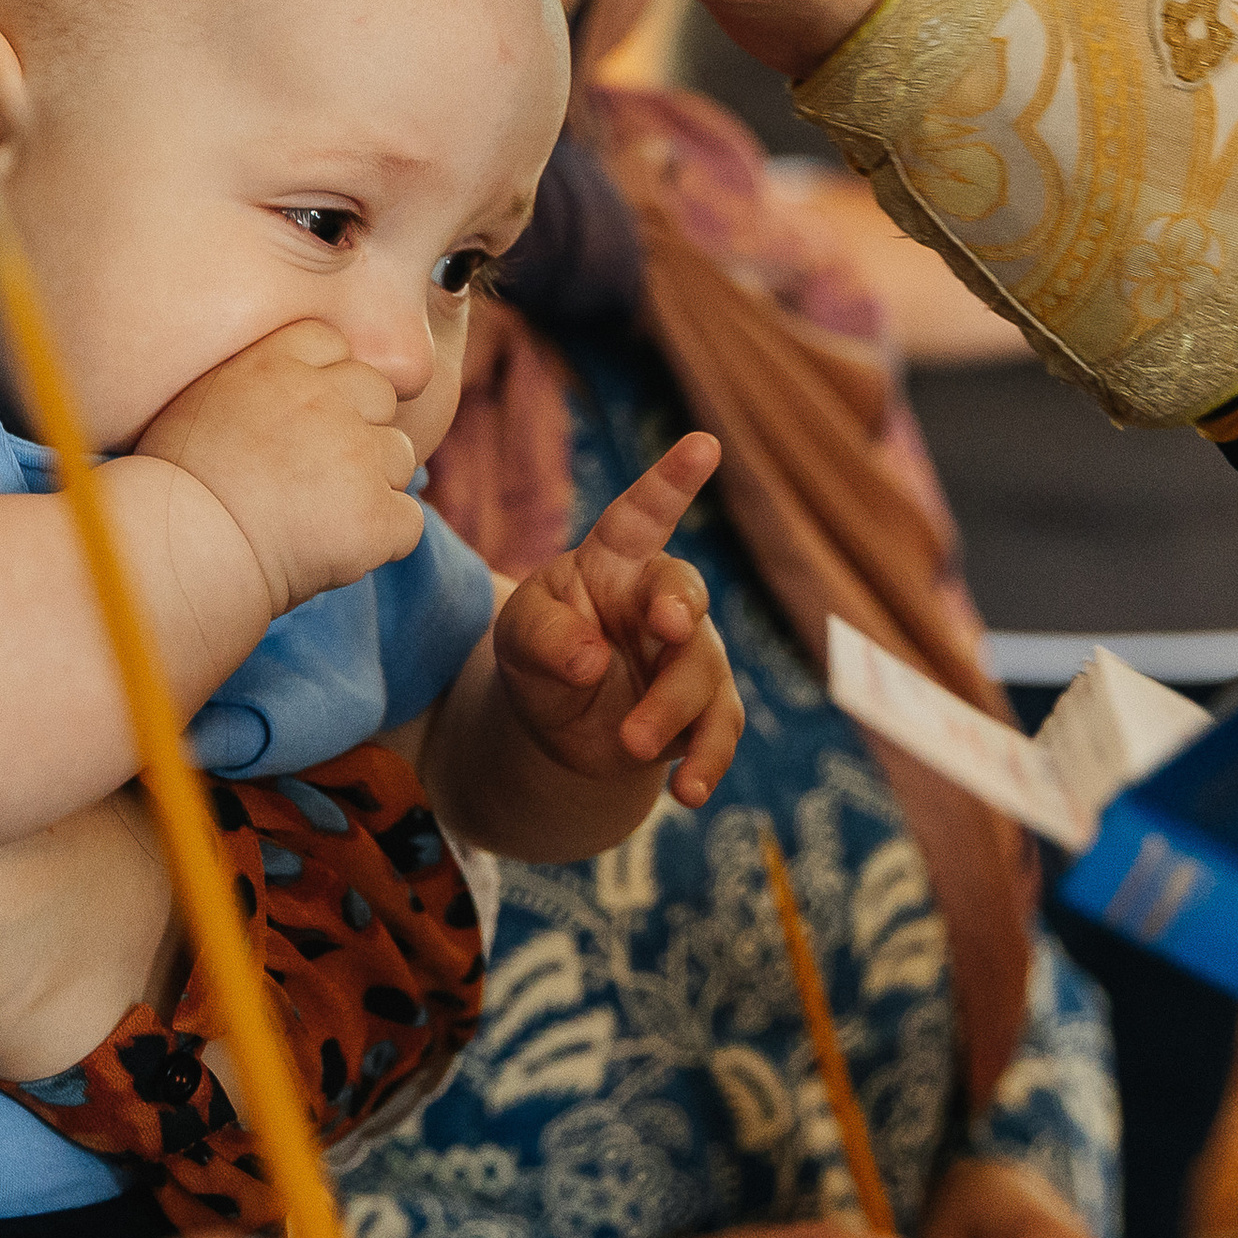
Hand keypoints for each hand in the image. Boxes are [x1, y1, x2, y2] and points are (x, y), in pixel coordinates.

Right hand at [137, 320, 425, 615]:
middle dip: (358, 431)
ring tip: (316, 519)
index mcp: (275, 363)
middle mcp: (323, 398)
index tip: (300, 422)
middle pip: (379, 395)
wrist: (182, 556)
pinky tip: (334, 552)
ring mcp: (355, 454)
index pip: (332, 343)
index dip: (327, 382)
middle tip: (315, 478)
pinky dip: (381, 541)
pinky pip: (406, 519)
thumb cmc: (176, 491)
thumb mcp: (199, 405)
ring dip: (371, 487)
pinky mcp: (375, 513)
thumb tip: (289, 396)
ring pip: (398, 456)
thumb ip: (254, 385)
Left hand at [494, 433, 742, 807]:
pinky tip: (686, 793)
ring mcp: (690, 654)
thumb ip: (545, 637)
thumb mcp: (519, 637)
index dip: (673, 479)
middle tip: (667, 627)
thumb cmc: (539, 652)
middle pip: (685, 594)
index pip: (644, 512)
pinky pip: (718, 731)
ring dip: (672, 707)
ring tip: (632, 741)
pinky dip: (706, 762)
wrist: (559, 723)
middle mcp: (660, 599)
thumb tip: (592, 660)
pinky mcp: (703, 710)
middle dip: (680, 607)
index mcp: (615, 560)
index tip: (705, 445)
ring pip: (702, 671)